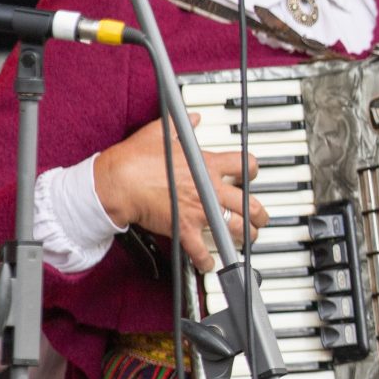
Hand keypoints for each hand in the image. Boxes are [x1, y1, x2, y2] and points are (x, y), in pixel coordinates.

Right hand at [93, 116, 267, 271]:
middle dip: (259, 214)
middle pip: (249, 203)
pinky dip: (207, 259)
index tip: (250, 176)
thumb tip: (194, 116)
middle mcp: (209, 189)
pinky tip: (209, 262)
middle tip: (260, 218)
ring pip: (235, 227)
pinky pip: (202, 249)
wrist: (118, 182)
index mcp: (207, 164)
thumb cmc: (135, 157)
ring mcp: (199, 210)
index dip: (252, 171)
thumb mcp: (161, 132)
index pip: (245, 165)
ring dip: (245, 236)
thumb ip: (181, 124)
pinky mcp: (184, 228)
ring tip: (246, 239)